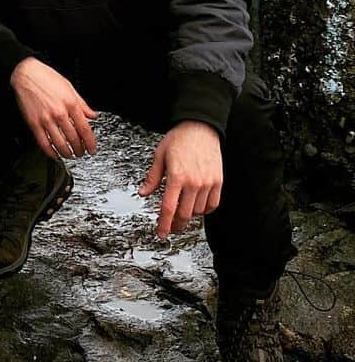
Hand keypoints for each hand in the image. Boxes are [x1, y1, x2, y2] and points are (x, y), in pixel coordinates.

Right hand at [9, 57, 98, 159]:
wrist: (26, 73)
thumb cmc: (46, 77)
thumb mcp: (69, 87)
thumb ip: (82, 104)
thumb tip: (92, 115)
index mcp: (70, 103)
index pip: (84, 129)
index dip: (90, 143)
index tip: (92, 149)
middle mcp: (59, 113)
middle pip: (74, 139)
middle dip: (80, 150)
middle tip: (81, 153)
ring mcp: (46, 119)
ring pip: (60, 144)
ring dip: (67, 153)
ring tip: (70, 155)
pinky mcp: (34, 123)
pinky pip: (43, 143)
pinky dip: (50, 152)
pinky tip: (54, 154)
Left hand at [138, 120, 222, 238]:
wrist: (200, 128)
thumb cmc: (179, 139)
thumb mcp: (159, 156)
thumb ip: (152, 178)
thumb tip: (143, 193)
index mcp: (176, 176)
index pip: (168, 207)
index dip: (164, 224)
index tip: (161, 233)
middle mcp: (194, 182)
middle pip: (184, 214)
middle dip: (176, 224)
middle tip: (170, 227)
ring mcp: (208, 183)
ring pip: (198, 211)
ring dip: (189, 216)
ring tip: (182, 212)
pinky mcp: (218, 182)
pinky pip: (212, 204)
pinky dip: (204, 210)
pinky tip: (197, 207)